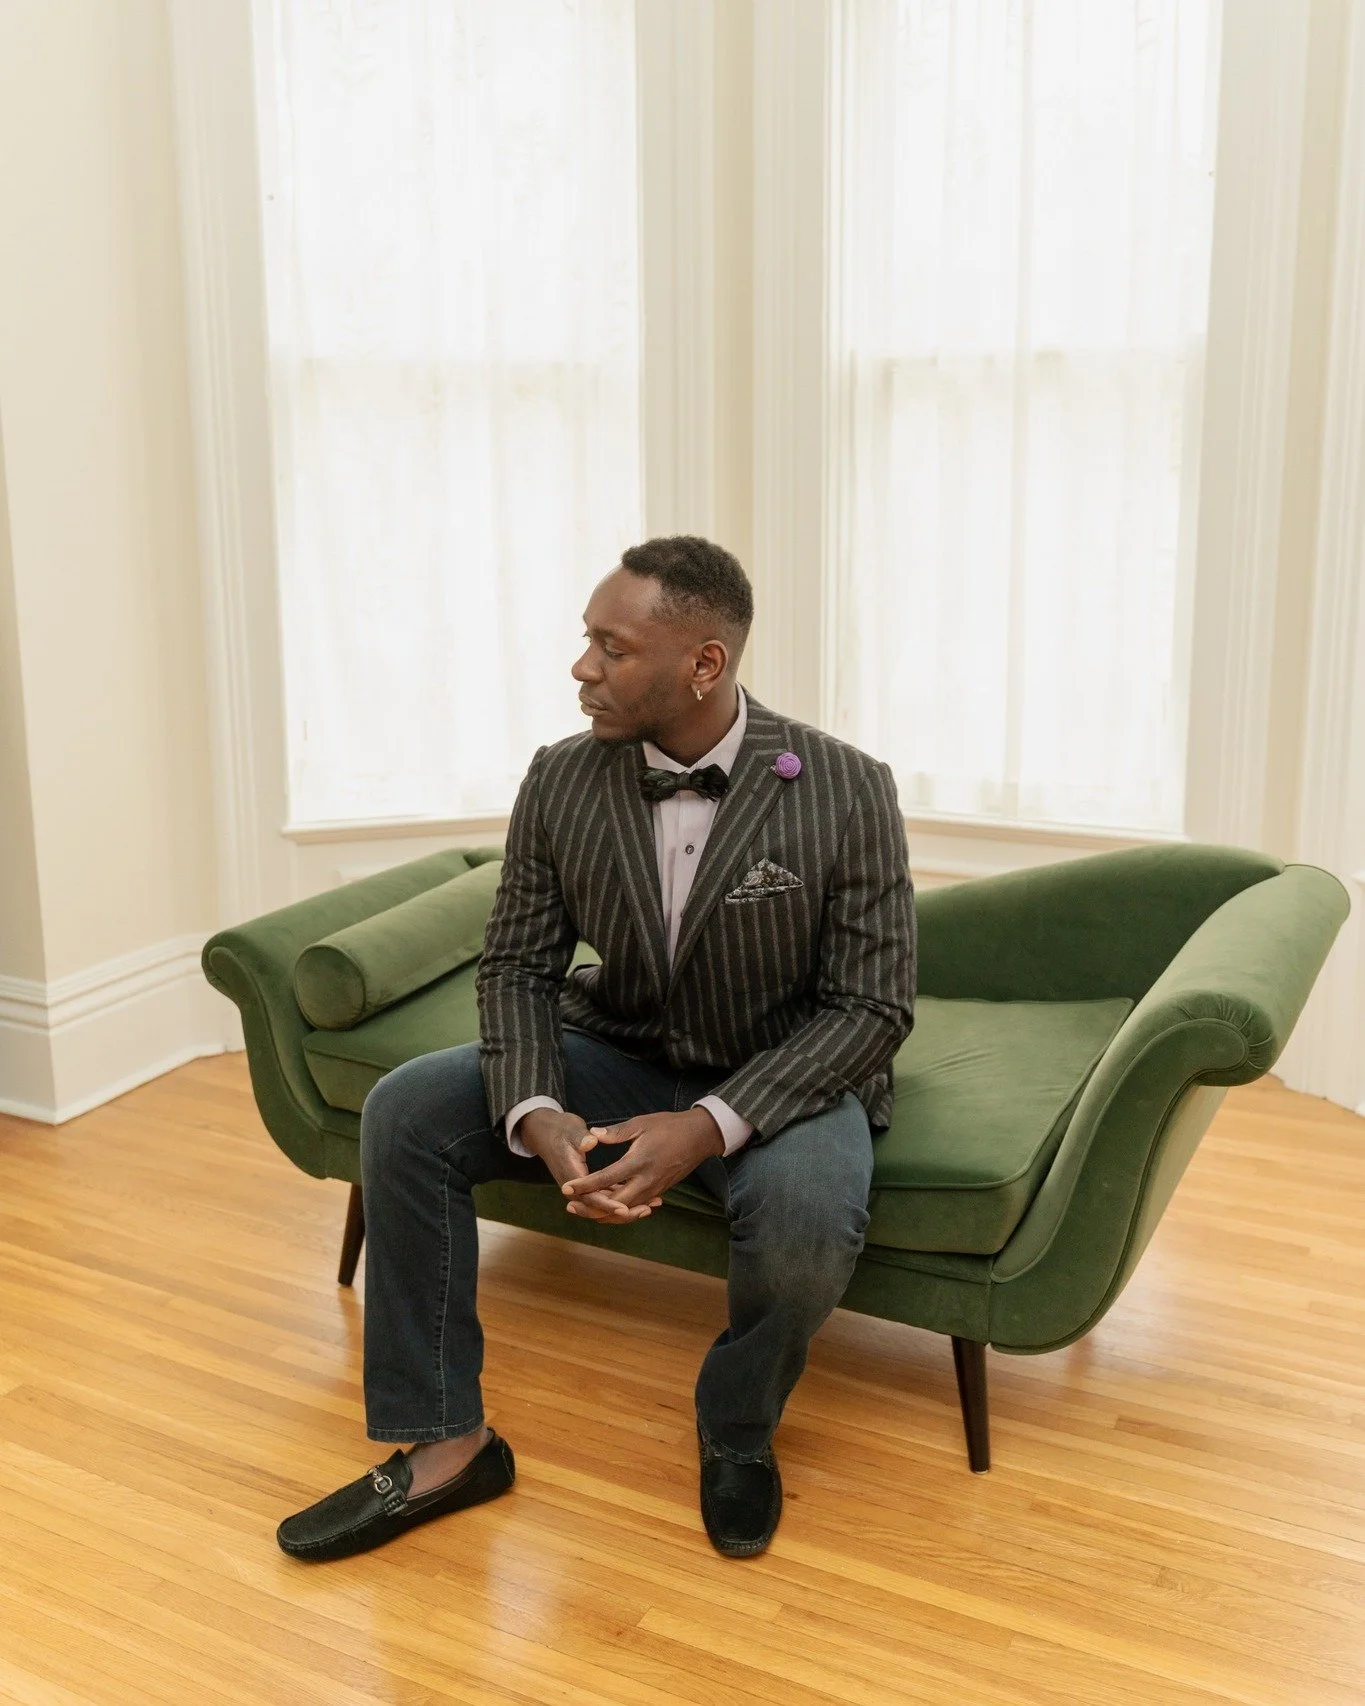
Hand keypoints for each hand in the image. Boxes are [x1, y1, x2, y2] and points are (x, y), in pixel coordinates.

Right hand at [517, 1107, 652, 1224]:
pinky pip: (608, 1196)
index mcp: (572, 1175)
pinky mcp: (590, 1184)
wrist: (545, 1133)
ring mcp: (583, 1188)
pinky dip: (625, 1198)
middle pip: (601, 1207)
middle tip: (647, 1209)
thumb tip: (589, 1142)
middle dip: (624, 1211)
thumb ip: (580, 1138)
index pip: (591, 1197)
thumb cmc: (559, 1129)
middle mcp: (576, 1188)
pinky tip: (646, 1197)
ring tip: (653, 1205)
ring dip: (628, 1207)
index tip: (625, 1209)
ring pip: (606, 1204)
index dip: (609, 1204)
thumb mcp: (569, 1130)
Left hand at [560, 1108, 724, 1217]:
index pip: (606, 1178)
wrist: (700, 1137)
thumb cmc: (669, 1126)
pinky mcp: (658, 1191)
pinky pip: (635, 1206)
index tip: (566, 1189)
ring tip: (584, 1209)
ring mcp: (654, 1188)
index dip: (584, 1185)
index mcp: (639, 1161)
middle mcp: (646, 1180)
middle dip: (591, 1208)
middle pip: (614, 1205)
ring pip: (625, 1210)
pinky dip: (620, 1210)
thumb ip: (616, 1132)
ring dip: (604, 1213)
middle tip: (570, 1206)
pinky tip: (607, 1206)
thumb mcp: (641, 1123)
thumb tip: (592, 1135)